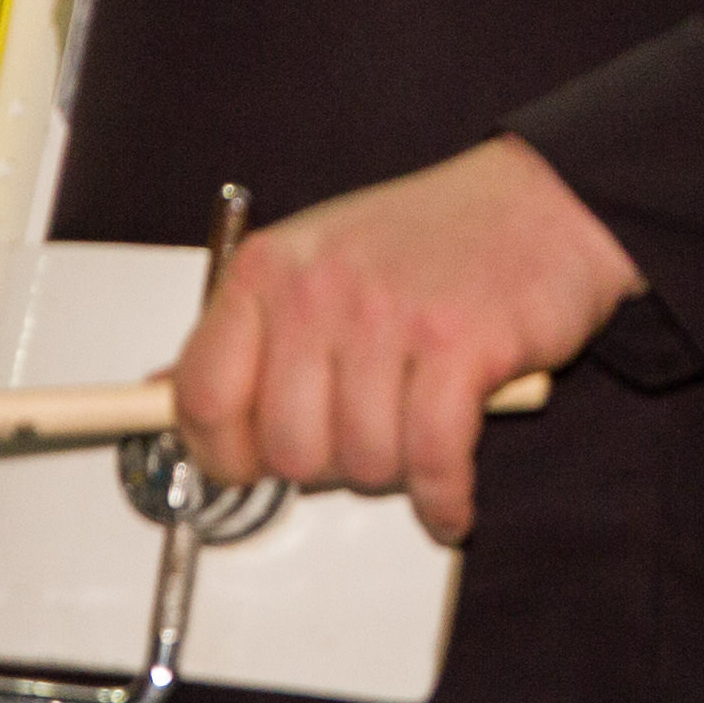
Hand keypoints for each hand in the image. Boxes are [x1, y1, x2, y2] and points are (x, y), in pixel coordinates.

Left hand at [168, 137, 642, 546]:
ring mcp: (388, 316)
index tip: (250, 465)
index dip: (222, 455)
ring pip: (362, 463)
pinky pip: (433, 463)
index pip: (201, 397)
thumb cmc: (429, 242)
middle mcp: (318, 291)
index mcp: (269, 271)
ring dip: (395, 475)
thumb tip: (162, 395)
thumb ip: (245, 334)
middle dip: (327, 468)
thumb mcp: (313, 264)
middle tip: (360, 441)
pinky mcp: (459, 346)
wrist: (541, 204)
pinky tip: (449, 496)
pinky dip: (444, 498)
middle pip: (286, 450)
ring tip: (414, 436)